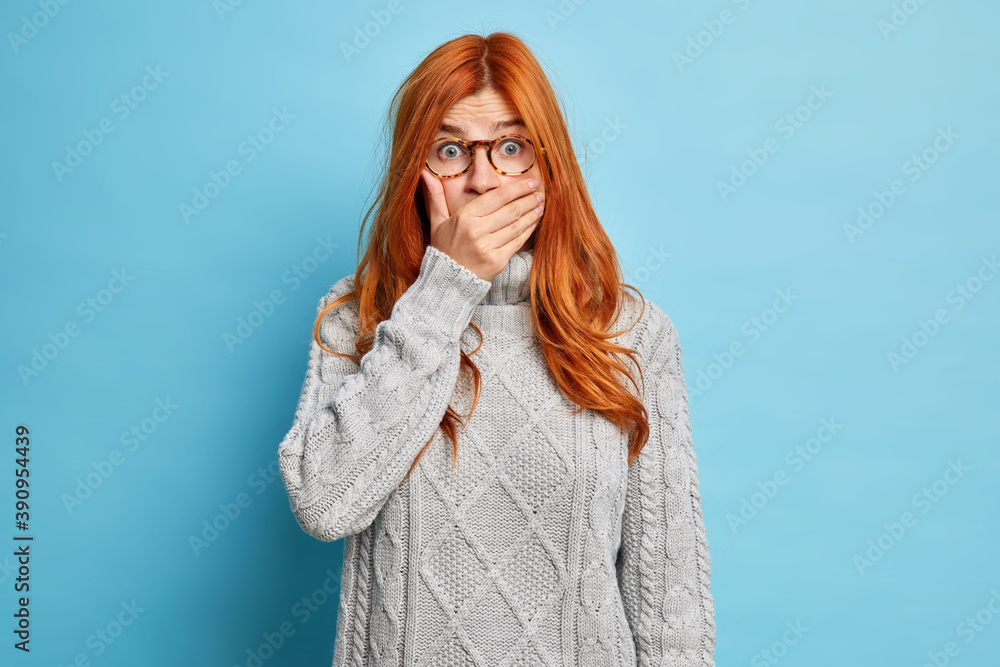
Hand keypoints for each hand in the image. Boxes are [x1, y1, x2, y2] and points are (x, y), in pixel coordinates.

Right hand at [419, 168, 543, 281]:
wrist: (447, 281)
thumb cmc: (444, 249)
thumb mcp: (437, 222)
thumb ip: (435, 197)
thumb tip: (425, 173)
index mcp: (464, 217)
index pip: (496, 198)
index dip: (516, 189)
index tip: (529, 182)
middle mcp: (477, 231)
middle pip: (510, 210)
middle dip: (528, 199)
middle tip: (539, 192)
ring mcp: (488, 247)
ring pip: (516, 225)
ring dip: (532, 213)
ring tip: (540, 205)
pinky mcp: (497, 261)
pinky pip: (517, 241)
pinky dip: (528, 230)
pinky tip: (534, 221)